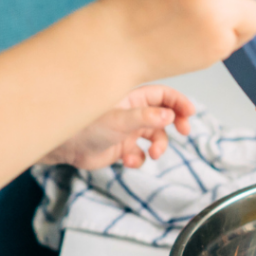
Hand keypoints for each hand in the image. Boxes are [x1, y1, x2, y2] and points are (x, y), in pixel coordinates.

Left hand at [40, 86, 195, 169]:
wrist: (66, 149)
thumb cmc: (85, 127)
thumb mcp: (119, 121)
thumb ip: (145, 118)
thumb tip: (169, 116)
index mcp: (132, 98)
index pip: (163, 95)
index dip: (179, 102)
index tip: (190, 114)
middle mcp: (132, 112)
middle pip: (164, 115)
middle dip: (176, 123)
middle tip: (184, 132)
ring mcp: (128, 130)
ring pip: (155, 137)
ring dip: (159, 146)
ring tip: (152, 154)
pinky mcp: (122, 148)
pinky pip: (141, 154)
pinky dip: (139, 159)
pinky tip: (128, 161)